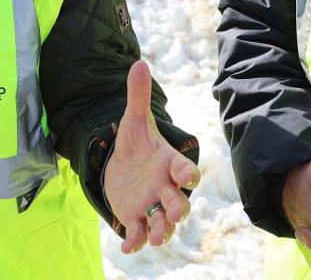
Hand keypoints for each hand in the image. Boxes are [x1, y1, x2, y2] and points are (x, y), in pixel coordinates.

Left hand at [102, 60, 200, 252]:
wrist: (121, 164)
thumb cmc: (136, 144)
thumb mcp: (134, 120)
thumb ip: (137, 95)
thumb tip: (139, 62)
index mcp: (169, 164)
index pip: (186, 171)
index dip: (189, 174)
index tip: (188, 177)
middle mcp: (165, 188)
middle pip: (180, 203)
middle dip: (178, 209)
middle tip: (174, 214)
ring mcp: (151, 205)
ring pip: (163, 223)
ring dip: (162, 231)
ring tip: (156, 237)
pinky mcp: (135, 217)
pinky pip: (139, 234)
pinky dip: (135, 241)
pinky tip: (127, 247)